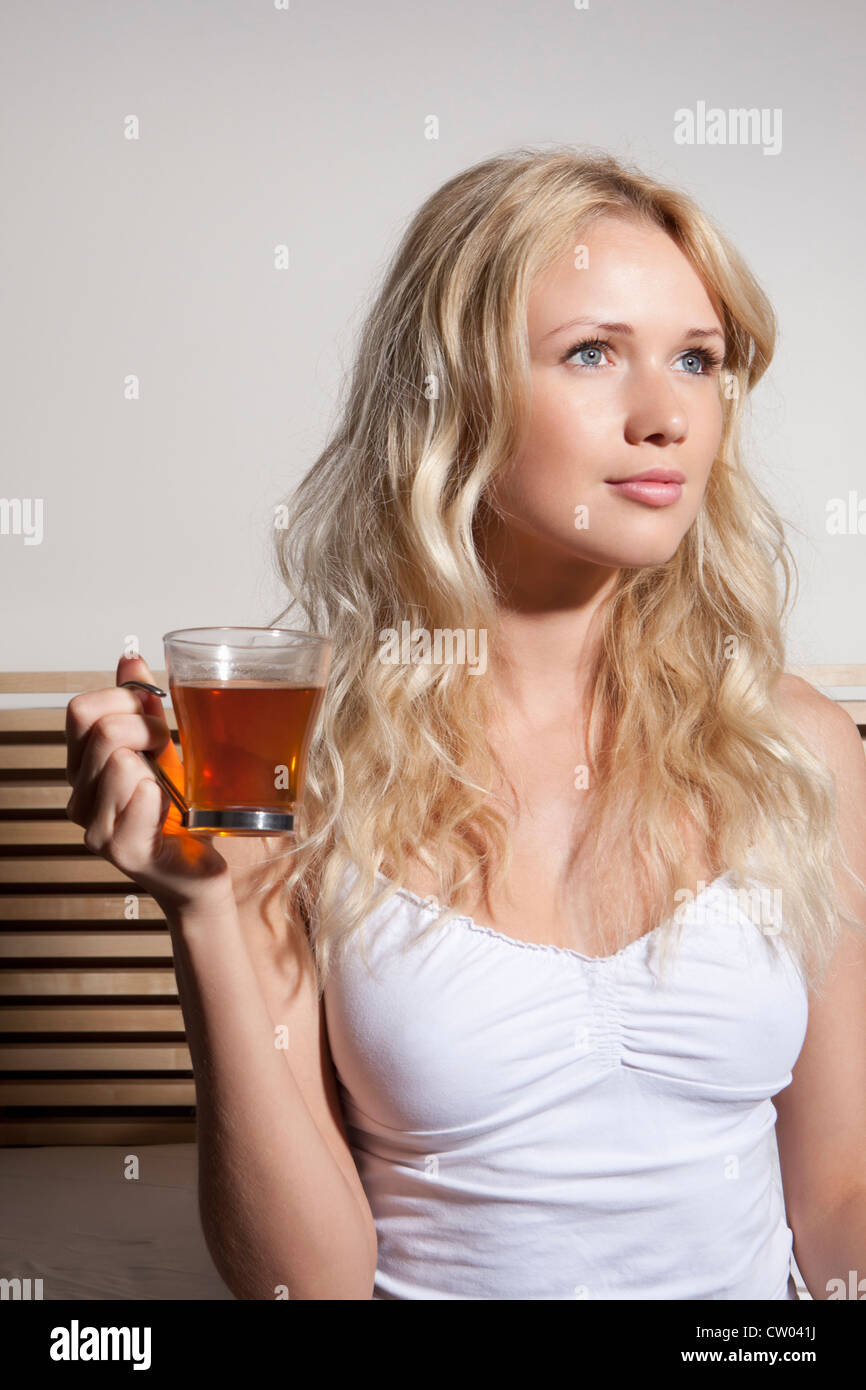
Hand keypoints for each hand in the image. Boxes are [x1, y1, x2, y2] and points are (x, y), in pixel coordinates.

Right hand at [65, 652, 234, 914]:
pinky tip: (170, 808)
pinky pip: (138, 797)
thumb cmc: (183, 814)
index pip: (80, 711)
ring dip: (156, 765)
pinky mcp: (122, 851)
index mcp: (84, 768)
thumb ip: (143, 705)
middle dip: (146, 727)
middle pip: (100, 731)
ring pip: (117, 761)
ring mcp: (96, 828)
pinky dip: (159, 793)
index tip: (154, 713)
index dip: (123, 699)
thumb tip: (130, 659)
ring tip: (169, 788)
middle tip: (168, 749)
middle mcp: (80, 798)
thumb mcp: (163, 749)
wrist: (201, 872)